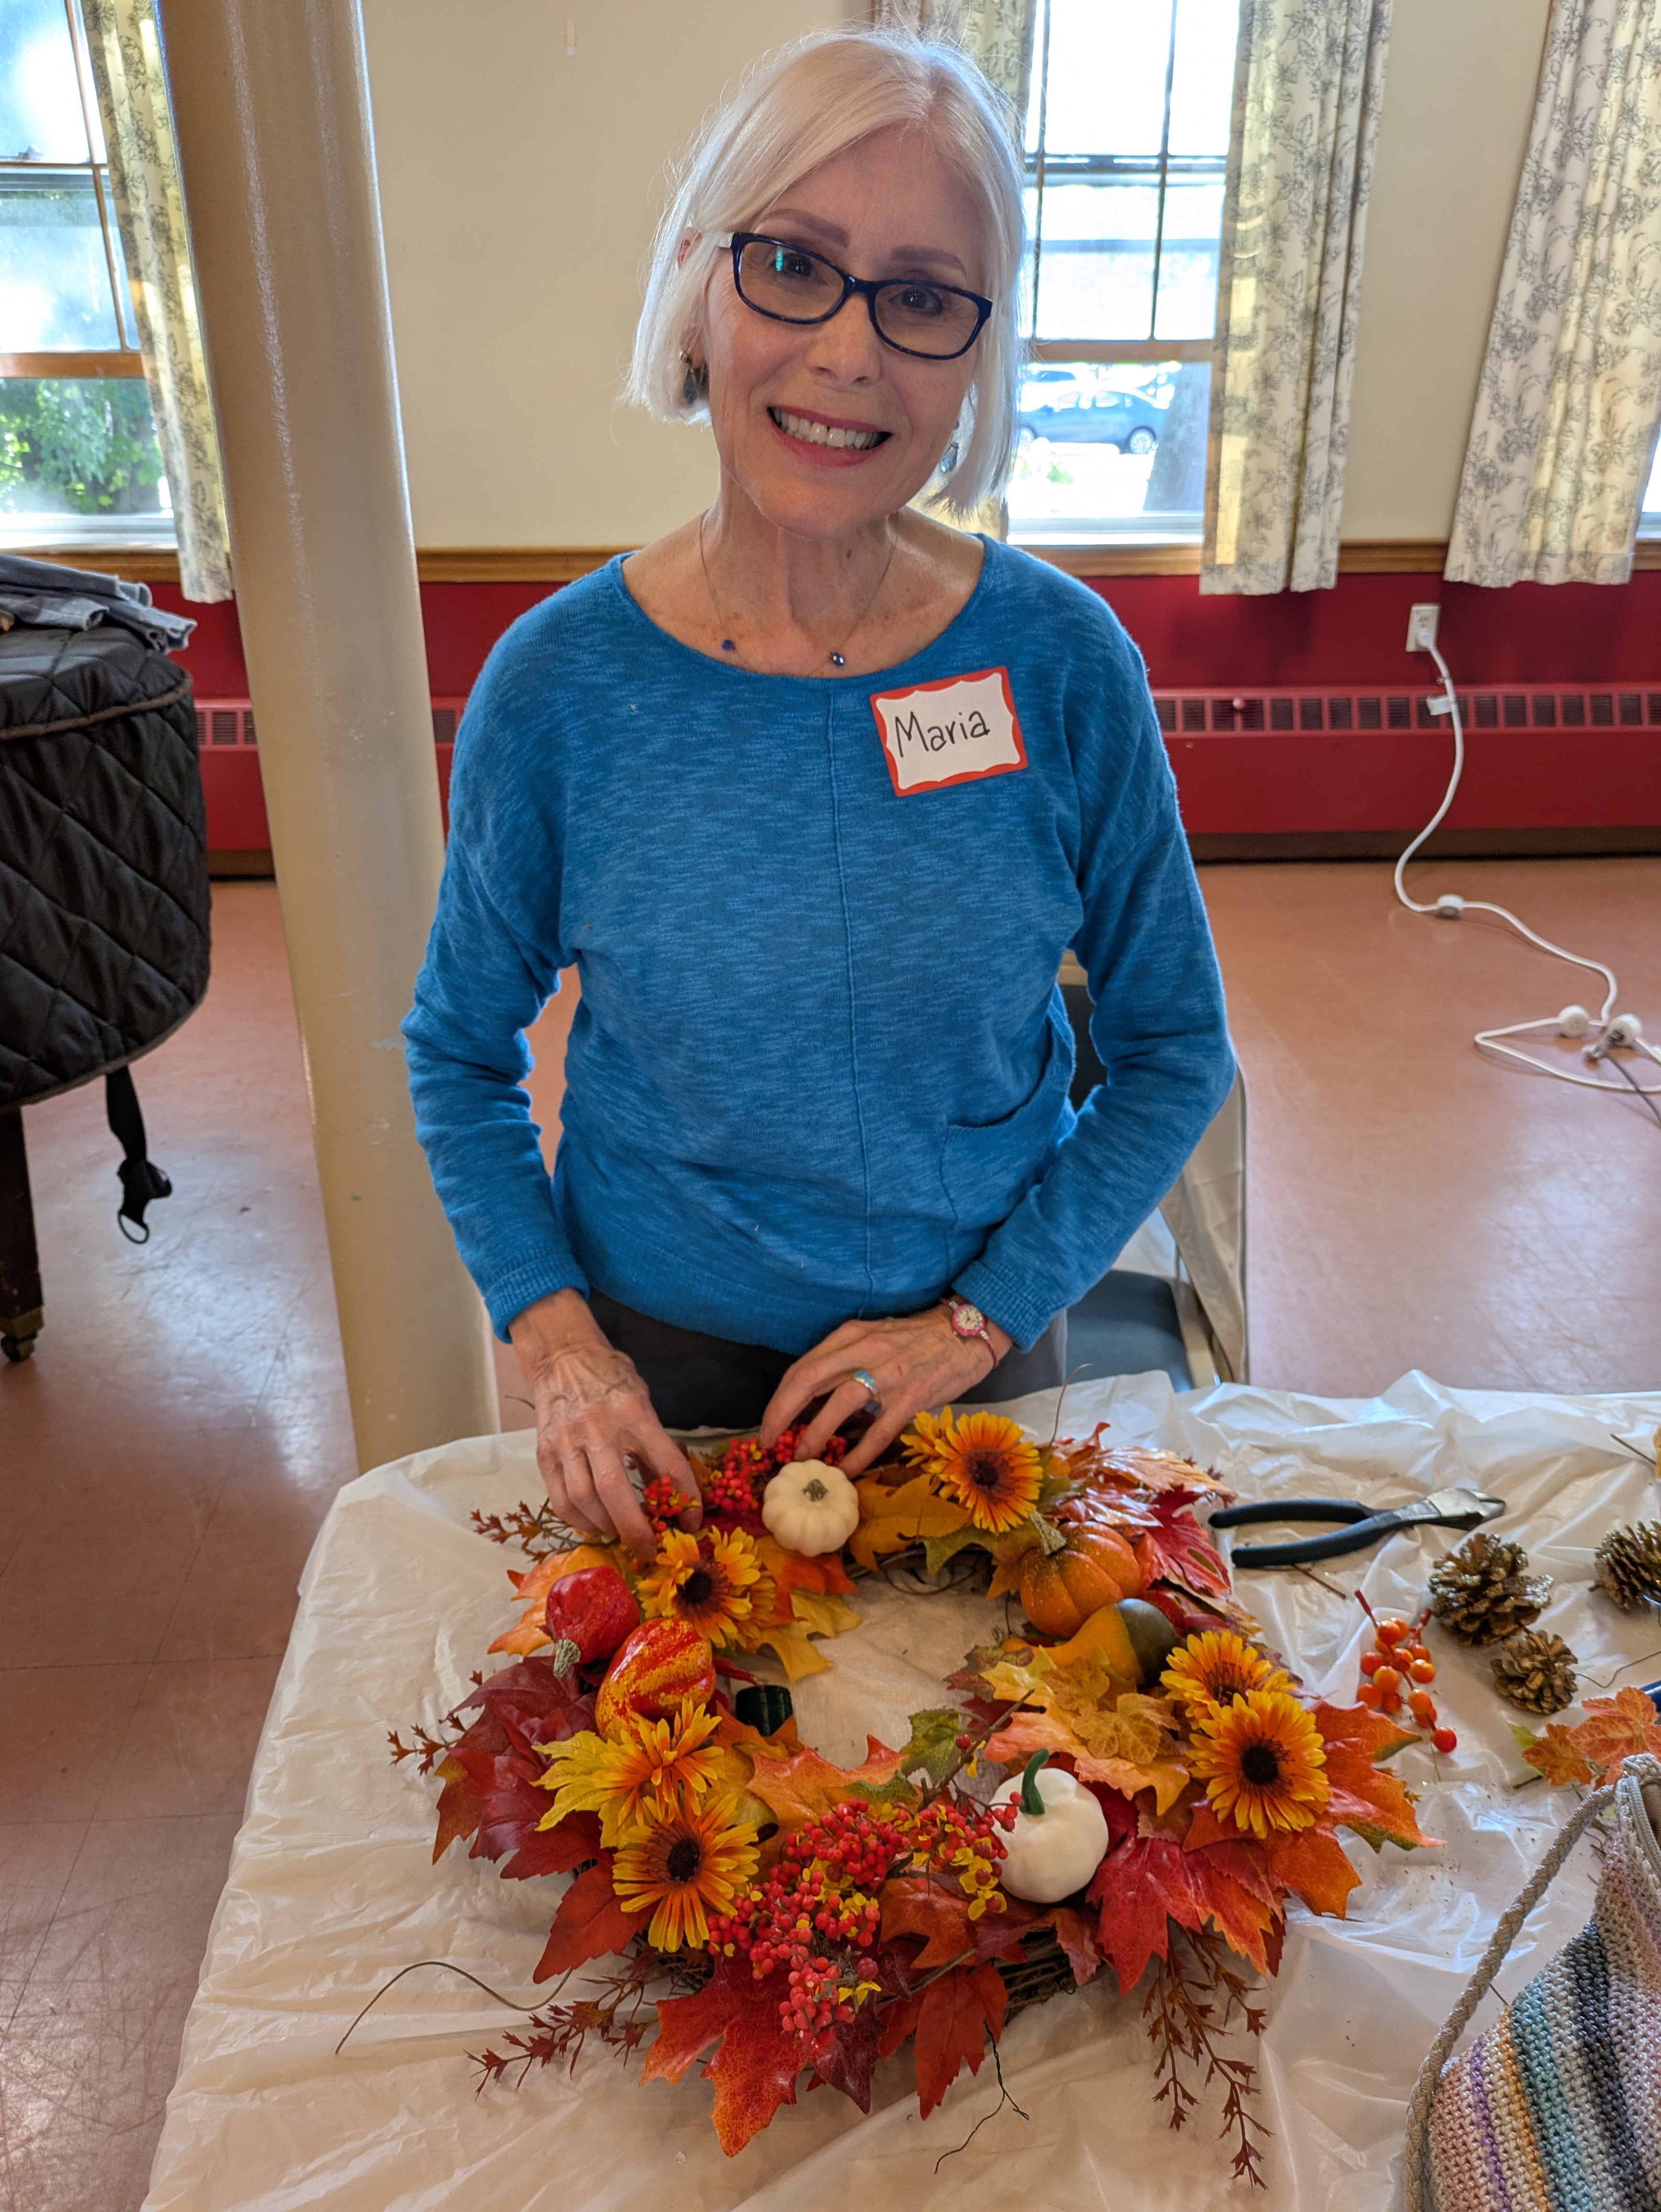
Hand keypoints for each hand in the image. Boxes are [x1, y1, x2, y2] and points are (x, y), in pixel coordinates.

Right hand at [509, 1289, 700, 1558]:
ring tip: (621, 1534)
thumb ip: (654, 1444)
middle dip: (635, 1530)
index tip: (691, 1521)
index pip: (667, 1463)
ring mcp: (566, 1441)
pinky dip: (578, 1520)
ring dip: (606, 1527)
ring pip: (583, 1500)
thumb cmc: (610, 1379)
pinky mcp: (545, 1453)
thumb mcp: (643, 1401)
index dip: (685, 1498)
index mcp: (633, 1413)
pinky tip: (594, 1524)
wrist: (562, 1357)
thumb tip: (670, 1494)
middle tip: (649, 1549)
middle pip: (616, 1492)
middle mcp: (597, 1428)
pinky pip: (560, 1498)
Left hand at [759, 1305, 1012, 1476]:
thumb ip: (845, 1359)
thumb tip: (811, 1396)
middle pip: (809, 1380)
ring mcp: (890, 1373)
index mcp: (852, 1335)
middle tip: (770, 1442)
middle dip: (781, 1414)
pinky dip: (859, 1453)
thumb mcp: (874, 1337)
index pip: (803, 1367)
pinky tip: (847, 1470)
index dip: (779, 1399)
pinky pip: (879, 1430)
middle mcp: (866, 1349)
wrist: (966, 1333)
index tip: (768, 1425)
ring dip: (816, 1434)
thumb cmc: (917, 1339)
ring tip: (803, 1458)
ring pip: (839, 1404)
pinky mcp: (912, 1396)